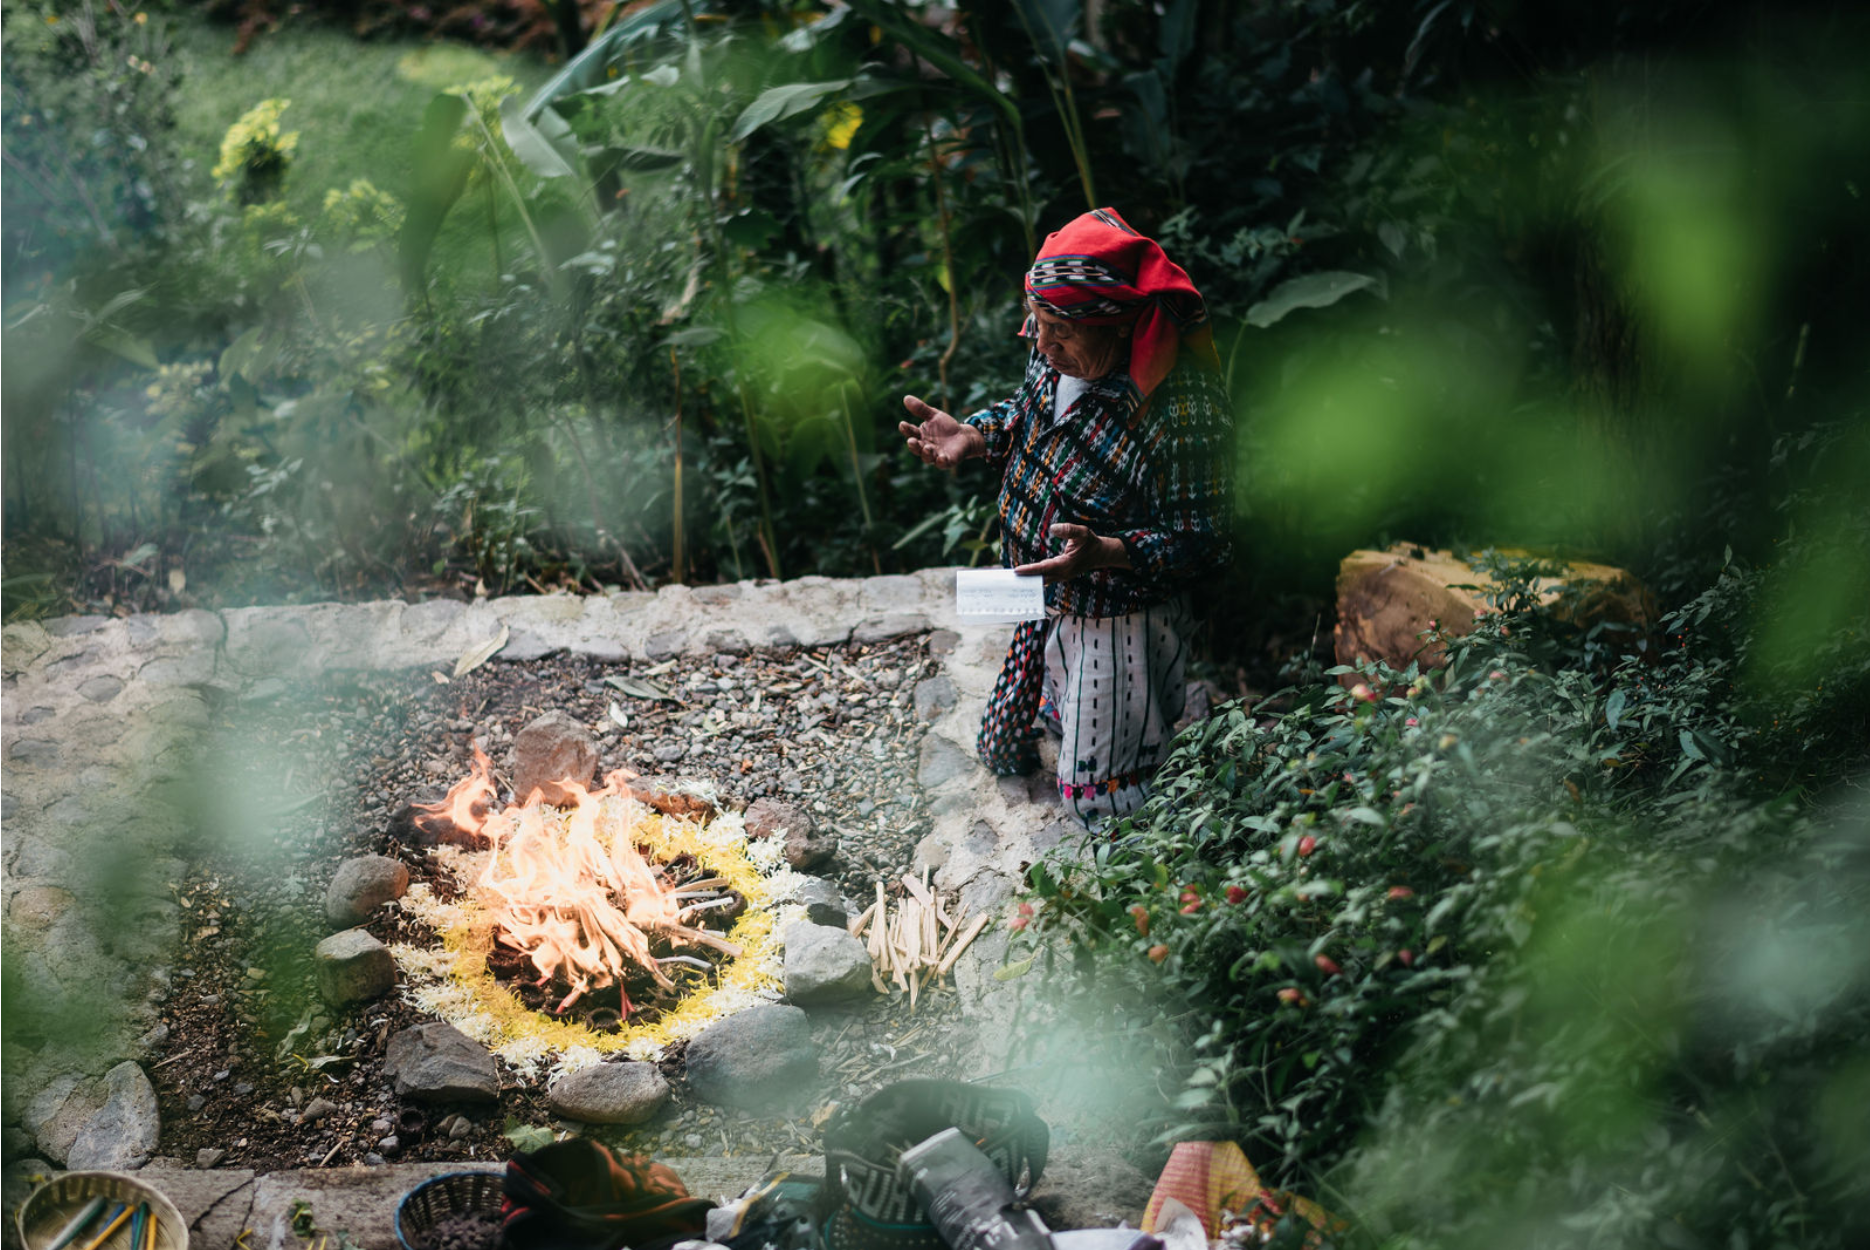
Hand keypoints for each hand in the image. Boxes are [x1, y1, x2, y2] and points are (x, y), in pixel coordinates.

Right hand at [899, 396, 984, 469]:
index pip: (910, 432)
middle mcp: (925, 447)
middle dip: (913, 445)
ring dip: (926, 454)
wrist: (963, 436)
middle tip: (911, 441)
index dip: (906, 429)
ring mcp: (935, 455)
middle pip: (916, 448)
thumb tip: (906, 397)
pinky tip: (941, 458)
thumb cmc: (946, 426)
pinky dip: (941, 462)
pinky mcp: (947, 461)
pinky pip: (942, 464)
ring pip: (927, 457)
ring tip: (927, 448)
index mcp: (920, 435)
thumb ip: (921, 409)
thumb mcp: (934, 415)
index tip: (903, 424)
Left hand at [1013, 523, 1131, 583]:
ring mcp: (1062, 576)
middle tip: (1007, 580)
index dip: (1030, 570)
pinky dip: (1035, 578)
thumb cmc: (1091, 542)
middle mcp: (1063, 573)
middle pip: (1040, 578)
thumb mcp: (1083, 532)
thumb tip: (1053, 528)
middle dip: (1025, 579)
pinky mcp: (1061, 575)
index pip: (1044, 568)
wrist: (1101, 554)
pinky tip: (1024, 576)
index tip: (1016, 571)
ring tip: (1012, 579)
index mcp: (1066, 565)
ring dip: (1029, 580)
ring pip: (1042, 580)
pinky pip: (1045, 578)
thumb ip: (1068, 529)